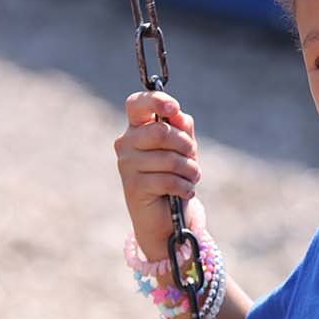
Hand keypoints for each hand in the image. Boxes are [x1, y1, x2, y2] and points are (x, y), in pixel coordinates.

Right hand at [113, 90, 204, 261]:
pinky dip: (184, 187)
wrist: (164, 217)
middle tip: (191, 157)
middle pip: (160, 132)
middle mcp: (126, 143)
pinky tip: (185, 192)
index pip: (137, 104)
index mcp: (136, 128)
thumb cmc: (173, 177)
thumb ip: (182, 128)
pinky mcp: (132, 186)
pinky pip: (168, 180)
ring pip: (169, 159)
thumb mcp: (183, 149)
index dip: (156, 101)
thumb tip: (178, 115)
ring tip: (191, 178)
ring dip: (190, 170)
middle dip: (185, 145)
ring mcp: (127, 164)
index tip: (174, 109)